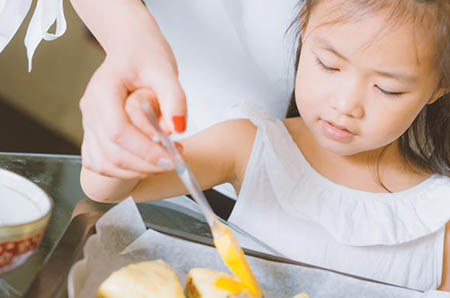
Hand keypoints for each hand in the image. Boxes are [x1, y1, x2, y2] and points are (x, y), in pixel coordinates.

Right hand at [80, 41, 185, 178]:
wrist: (130, 47)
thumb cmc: (145, 55)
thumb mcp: (164, 70)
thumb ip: (174, 98)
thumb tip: (177, 128)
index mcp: (103, 92)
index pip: (118, 132)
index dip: (145, 151)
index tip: (172, 157)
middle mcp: (90, 110)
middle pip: (112, 153)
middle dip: (147, 164)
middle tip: (176, 160)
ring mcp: (89, 123)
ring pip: (104, 163)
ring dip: (136, 171)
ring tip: (164, 160)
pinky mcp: (94, 132)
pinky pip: (99, 161)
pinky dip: (121, 171)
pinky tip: (144, 164)